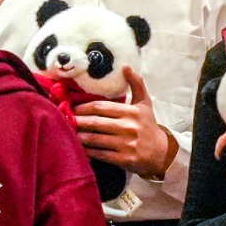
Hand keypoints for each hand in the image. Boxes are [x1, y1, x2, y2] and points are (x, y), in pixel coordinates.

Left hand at [74, 64, 176, 178]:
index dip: (83, 107)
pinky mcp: (124, 159)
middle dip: (77, 121)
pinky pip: (100, 154)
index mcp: (131, 112)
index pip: (100, 107)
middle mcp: (128, 127)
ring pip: (95, 139)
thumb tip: (126, 66)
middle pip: (95, 122)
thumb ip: (136, 84)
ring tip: (69, 133)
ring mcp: (126, 144)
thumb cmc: (148, 126)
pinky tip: (80, 148)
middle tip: (65, 120)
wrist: (161, 153)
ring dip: (80, 136)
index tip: (72, 108)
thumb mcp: (145, 104)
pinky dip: (88, 152)